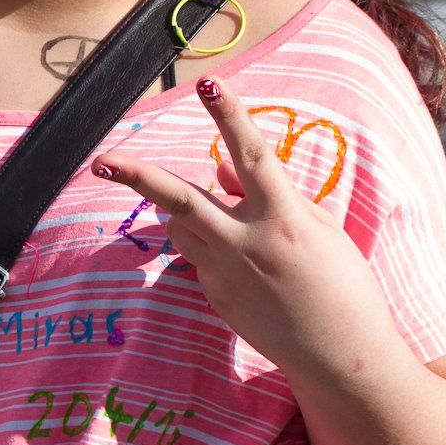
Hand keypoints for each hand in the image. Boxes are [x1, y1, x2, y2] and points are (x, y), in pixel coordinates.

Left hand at [93, 76, 401, 379]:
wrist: (342, 360)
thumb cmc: (344, 287)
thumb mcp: (319, 229)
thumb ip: (267, 195)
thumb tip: (224, 169)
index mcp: (284, 219)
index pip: (253, 155)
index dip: (231, 116)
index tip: (209, 84)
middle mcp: (247, 243)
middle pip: (180, 199)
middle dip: (137, 177)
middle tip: (101, 160)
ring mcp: (224, 274)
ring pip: (183, 224)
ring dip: (191, 212)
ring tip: (235, 227)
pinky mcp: (214, 296)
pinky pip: (199, 256)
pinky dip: (212, 247)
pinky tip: (251, 271)